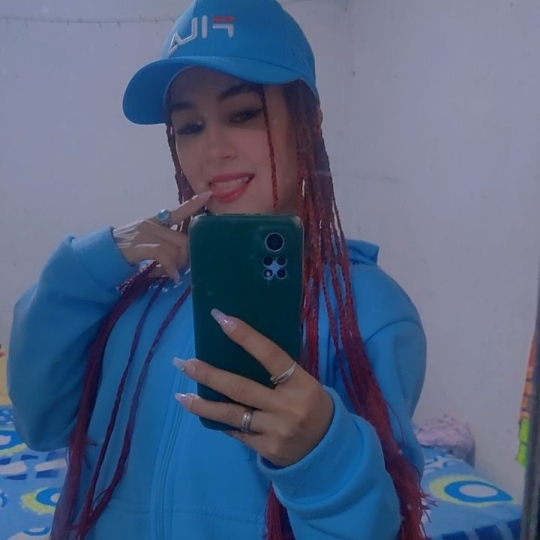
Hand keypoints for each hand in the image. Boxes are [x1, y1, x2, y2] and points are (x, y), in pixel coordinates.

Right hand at [112, 192, 210, 282]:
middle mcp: (151, 224)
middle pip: (183, 239)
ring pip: (176, 248)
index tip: (208, 195)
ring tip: (169, 275)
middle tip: (179, 270)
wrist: (98, 256)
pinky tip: (170, 277)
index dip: (193, 204)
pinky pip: (164, 256)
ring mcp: (144, 234)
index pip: (177, 211)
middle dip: (186, 258)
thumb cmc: (122, 252)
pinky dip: (170, 268)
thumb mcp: (144, 242)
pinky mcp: (139, 246)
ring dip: (177, 266)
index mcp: (154, 221)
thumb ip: (162, 243)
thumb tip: (181, 256)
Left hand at [174, 310, 333, 466]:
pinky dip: (221, 421)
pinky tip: (205, 413)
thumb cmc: (312, 405)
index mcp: (300, 383)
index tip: (221, 318)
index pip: (270, 354)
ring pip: (232, 414)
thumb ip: (279, 371)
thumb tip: (240, 350)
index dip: (245, 336)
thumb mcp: (304, 383)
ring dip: (203, 404)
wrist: (328, 450)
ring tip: (179, 396)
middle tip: (183, 363)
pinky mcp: (266, 449)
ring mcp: (275, 430)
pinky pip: (237, 432)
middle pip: (241, 387)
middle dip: (208, 374)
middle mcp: (287, 406)